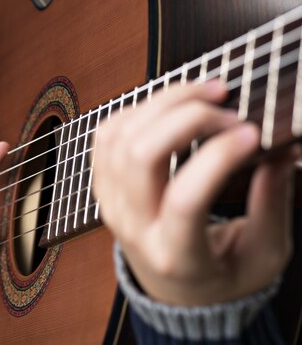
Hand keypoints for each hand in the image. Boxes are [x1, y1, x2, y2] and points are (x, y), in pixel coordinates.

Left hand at [93, 80, 294, 305]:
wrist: (177, 293)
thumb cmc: (224, 274)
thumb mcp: (263, 255)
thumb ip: (272, 206)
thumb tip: (281, 153)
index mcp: (176, 256)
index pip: (185, 199)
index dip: (218, 157)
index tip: (252, 133)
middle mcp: (134, 227)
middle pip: (141, 155)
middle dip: (186, 116)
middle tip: (225, 104)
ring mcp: (112, 203)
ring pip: (120, 136)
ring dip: (162, 102)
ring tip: (203, 94)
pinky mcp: (104, 184)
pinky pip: (107, 134)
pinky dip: (137, 110)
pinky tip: (171, 107)